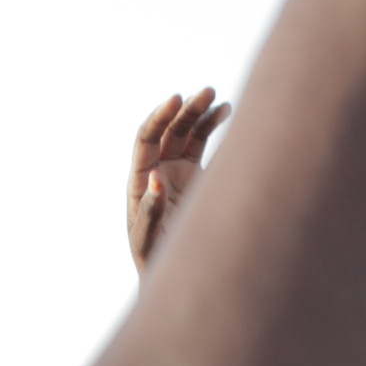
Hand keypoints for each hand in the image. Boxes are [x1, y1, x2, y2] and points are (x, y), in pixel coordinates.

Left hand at [127, 88, 229, 273]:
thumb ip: (150, 211)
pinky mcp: (196, 176)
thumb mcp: (147, 240)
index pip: (146, 138)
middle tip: (207, 92)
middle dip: (187, 110)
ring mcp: (178, 170)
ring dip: (201, 113)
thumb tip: (154, 178)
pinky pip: (202, 144)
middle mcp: (157, 169)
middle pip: (169, 130)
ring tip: (219, 101)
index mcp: (139, 180)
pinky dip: (212, 126)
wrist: (174, 273)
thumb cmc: (155, 260)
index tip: (176, 100)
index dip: (160, 117)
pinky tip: (226, 111)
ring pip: (188, 133)